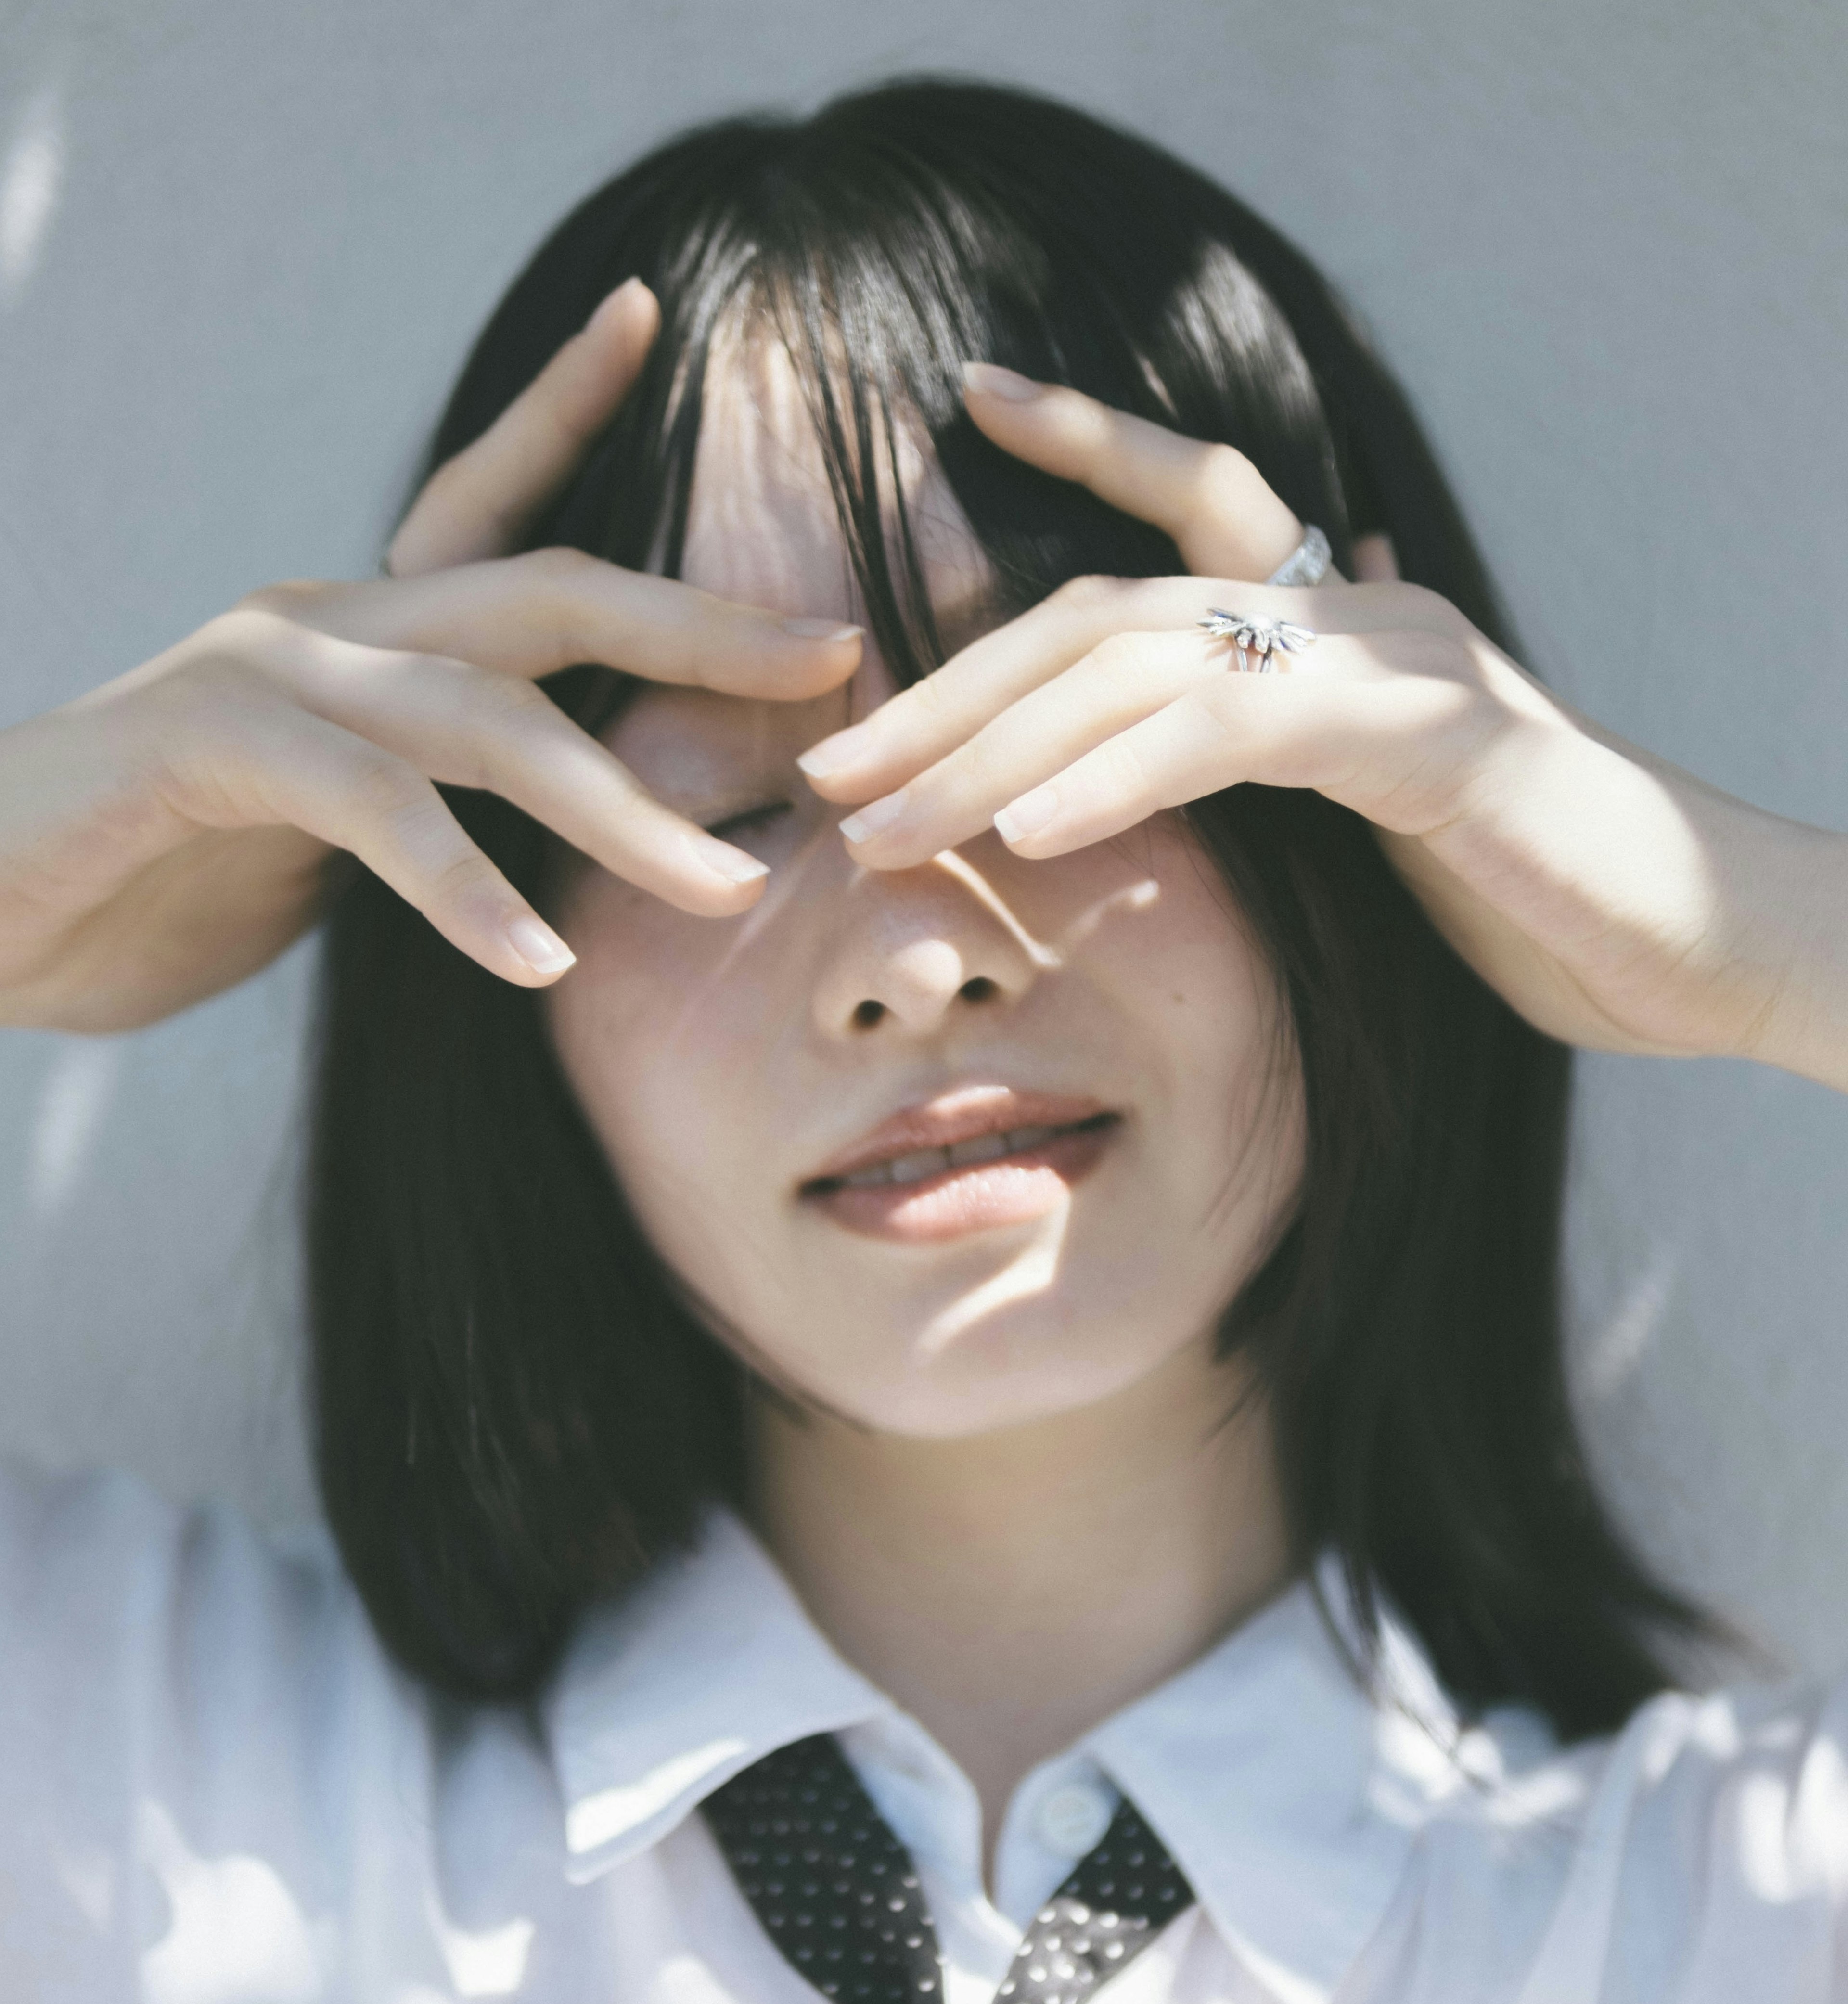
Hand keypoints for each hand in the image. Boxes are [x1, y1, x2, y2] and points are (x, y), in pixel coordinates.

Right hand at [0, 279, 863, 1032]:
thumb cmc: (156, 878)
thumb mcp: (328, 841)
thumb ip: (435, 806)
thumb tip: (573, 842)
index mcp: (357, 632)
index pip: (481, 503)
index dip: (563, 408)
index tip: (646, 315)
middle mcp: (321, 625)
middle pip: (540, 591)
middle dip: (694, 625)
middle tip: (834, 657)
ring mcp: (261, 676)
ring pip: (481, 717)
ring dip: (618, 807)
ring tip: (725, 888)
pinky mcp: (206, 750)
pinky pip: (370, 809)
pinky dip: (462, 886)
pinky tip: (537, 958)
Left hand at [798, 367, 1847, 1092]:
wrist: (1690, 940)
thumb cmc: (1524, 893)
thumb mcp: (1368, 822)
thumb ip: (1277, 765)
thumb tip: (1179, 754)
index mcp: (1335, 618)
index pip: (1194, 494)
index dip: (1085, 437)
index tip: (968, 396)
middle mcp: (1353, 609)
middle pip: (1104, 615)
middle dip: (951, 689)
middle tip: (829, 767)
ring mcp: (1390, 660)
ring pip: (1141, 672)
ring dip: (989, 753)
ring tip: (876, 827)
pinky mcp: (1423, 737)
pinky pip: (1236, 737)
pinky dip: (1120, 778)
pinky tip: (1025, 828)